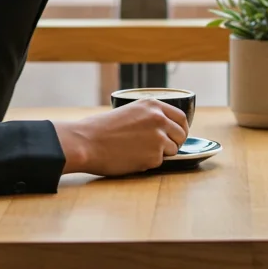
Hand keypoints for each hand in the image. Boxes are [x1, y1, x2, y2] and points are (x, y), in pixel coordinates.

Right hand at [53, 100, 188, 175]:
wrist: (86, 142)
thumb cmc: (100, 128)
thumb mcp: (129, 111)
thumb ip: (148, 116)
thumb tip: (164, 127)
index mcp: (153, 105)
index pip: (181, 117)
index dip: (180, 128)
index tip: (177, 134)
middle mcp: (159, 119)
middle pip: (181, 134)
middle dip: (175, 142)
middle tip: (163, 148)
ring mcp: (158, 138)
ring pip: (172, 150)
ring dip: (160, 153)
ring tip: (138, 151)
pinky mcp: (154, 157)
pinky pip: (158, 162)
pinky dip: (148, 163)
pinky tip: (131, 158)